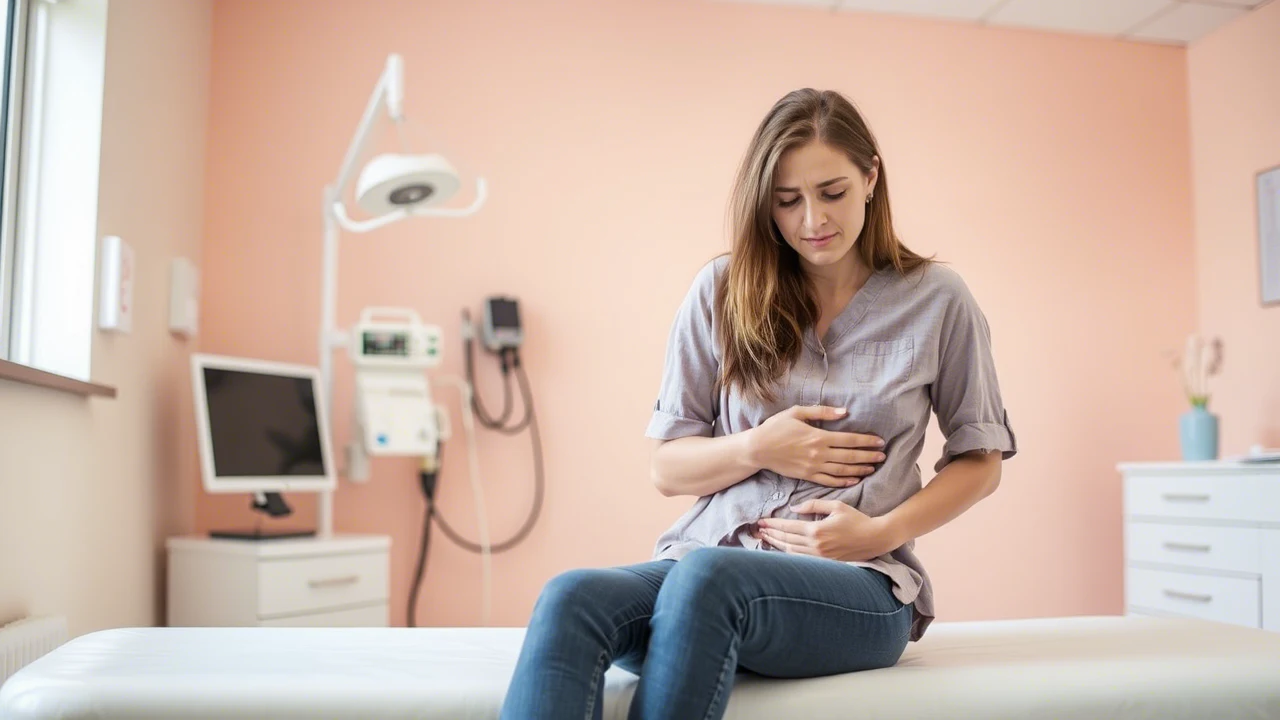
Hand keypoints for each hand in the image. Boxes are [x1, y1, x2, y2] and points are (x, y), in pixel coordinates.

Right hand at [747, 405, 884, 487]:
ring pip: (842, 470)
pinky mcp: (807, 476)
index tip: (880, 442)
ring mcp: (813, 467)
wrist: (758, 448)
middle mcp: (818, 454)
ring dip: (859, 470)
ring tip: (872, 468)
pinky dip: (843, 481)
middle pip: (850, 456)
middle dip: (868, 457)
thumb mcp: (797, 413)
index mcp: (818, 436)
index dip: (866, 441)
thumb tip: (844, 412)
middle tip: (883, 457)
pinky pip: (829, 481)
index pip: (849, 440)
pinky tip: (854, 480)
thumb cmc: (776, 427)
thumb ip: (822, 412)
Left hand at [757, 499, 899, 561]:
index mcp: (817, 530)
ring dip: (777, 545)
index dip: (773, 525)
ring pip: (791, 552)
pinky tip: (782, 550)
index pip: (788, 528)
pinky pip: (801, 559)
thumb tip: (794, 508)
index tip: (761, 522)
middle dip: (771, 535)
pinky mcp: (825, 563)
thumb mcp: (836, 506)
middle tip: (758, 530)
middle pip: (786, 541)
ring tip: (766, 539)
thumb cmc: (857, 520)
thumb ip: (814, 505)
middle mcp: (816, 546)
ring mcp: (820, 557)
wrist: (875, 538)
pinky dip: (788, 554)